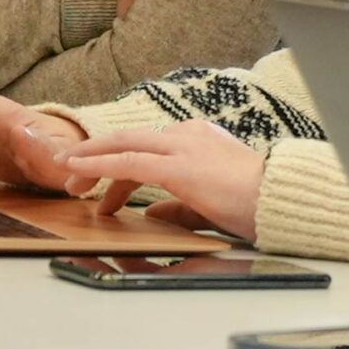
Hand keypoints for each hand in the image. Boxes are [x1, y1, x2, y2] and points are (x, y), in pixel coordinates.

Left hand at [58, 119, 265, 240]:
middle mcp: (188, 135)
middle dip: (95, 155)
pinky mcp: (177, 166)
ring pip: (123, 145)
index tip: (97, 187)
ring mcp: (182, 146)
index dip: (116, 165)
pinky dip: (99, 165)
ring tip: (68, 176)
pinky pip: (128, 163)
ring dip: (91, 161)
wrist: (280, 200)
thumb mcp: (208, 204)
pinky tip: (79, 170)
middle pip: (129, 140)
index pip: (148, 148)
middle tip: (69, 173)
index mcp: (197, 140)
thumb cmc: (254, 204)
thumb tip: (152, 213)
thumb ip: (178, 207)